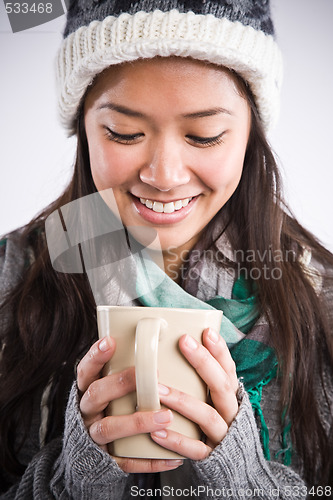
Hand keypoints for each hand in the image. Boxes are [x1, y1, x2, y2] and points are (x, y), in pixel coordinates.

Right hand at [76, 337, 182, 472]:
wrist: (91, 452)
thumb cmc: (111, 407)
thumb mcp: (110, 386)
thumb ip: (126, 369)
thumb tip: (159, 338)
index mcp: (88, 390)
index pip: (86, 370)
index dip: (95, 356)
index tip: (110, 341)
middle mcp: (87, 412)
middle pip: (96, 395)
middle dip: (121, 384)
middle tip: (152, 376)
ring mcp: (94, 437)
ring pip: (108, 428)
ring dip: (138, 422)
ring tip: (166, 417)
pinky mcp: (106, 461)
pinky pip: (125, 461)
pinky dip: (150, 460)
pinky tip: (173, 457)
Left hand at [150, 328, 238, 459]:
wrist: (234, 465)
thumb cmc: (215, 421)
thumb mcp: (214, 399)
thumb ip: (201, 378)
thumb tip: (178, 345)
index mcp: (231, 396)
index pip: (228, 369)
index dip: (220, 350)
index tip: (206, 331)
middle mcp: (230, 413)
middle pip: (221, 386)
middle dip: (203, 362)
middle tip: (184, 342)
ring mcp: (222, 435)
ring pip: (206, 416)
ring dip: (182, 400)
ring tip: (158, 389)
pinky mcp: (211, 457)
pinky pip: (195, 449)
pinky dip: (176, 441)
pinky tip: (156, 432)